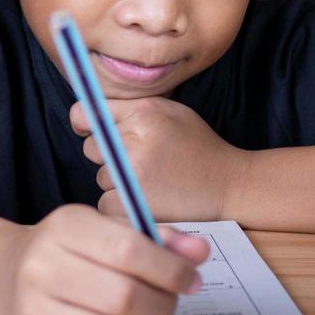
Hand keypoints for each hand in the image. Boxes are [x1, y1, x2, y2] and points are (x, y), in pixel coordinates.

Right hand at [0, 205, 209, 314]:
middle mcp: (40, 270)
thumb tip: (200, 254)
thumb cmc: (70, 251)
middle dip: (162, 304)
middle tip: (169, 303)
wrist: (2, 276)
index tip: (191, 279)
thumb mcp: (108, 228)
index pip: (128, 250)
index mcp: (63, 228)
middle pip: (123, 298)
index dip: (171, 269)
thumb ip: (158, 239)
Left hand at [70, 97, 247, 221]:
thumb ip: (134, 109)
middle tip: (141, 161)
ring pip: (100, 176)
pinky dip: (122, 205)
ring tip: (152, 182)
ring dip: (118, 182)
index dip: (85, 122)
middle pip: (92, 147)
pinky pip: (105, 202)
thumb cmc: (198, 148)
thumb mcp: (173, 113)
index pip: (86, 113)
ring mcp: (132, 174)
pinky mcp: (131, 203)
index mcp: (145, 112)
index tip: (91, 130)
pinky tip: (148, 199)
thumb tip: (89, 115)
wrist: (230, 187)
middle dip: (109, 155)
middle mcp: (135, 139)